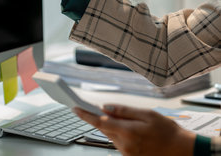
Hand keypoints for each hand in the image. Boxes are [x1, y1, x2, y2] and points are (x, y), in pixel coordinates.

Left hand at [74, 104, 195, 155]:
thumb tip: (105, 107)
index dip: (85, 115)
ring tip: (120, 117)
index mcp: (128, 132)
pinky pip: (118, 142)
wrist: (182, 151)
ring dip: (111, 126)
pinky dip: (118, 134)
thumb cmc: (167, 131)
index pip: (100, 122)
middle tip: (92, 106)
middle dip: (99, 118)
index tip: (74, 108)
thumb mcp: (147, 114)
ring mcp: (127, 153)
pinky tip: (128, 129)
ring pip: (110, 136)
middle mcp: (125, 145)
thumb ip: (124, 110)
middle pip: (104, 129)